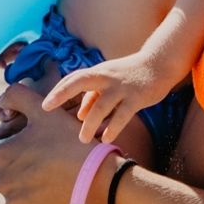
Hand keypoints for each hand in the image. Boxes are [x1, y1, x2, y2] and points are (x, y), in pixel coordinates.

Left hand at [0, 83, 113, 203]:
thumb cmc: (71, 141)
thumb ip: (17, 96)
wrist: (99, 180)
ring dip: (18, 187)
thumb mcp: (45, 110)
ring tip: (44, 178)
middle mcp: (3, 183)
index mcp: (1, 155)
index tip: (11, 146)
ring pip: (8, 195)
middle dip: (4, 170)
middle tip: (29, 163)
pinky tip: (52, 193)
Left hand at [43, 50, 179, 144]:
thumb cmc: (130, 75)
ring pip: (101, 104)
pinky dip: (113, 127)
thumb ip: (93, 97)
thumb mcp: (109, 82)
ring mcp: (121, 87)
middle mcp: (106, 77)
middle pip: (80, 81)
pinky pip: (122, 114)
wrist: (159, 64)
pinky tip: (106, 139)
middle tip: (46, 109)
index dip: (58, 90)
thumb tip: (79, 116)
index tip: (44, 106)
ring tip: (83, 139)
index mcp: (98, 73)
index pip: (73, 78)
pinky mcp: (137, 97)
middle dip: (62, 93)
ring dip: (90, 123)